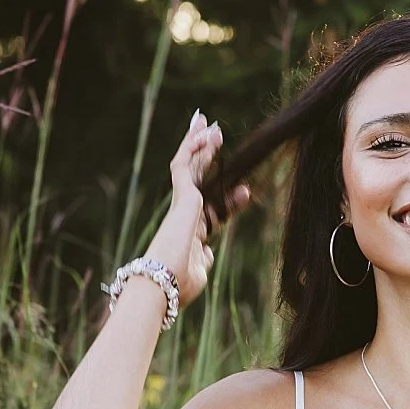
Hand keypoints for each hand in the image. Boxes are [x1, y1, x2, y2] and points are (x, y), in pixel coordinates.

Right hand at [141, 112, 245, 309]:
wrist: (164, 284)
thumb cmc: (179, 285)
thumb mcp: (200, 271)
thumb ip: (203, 257)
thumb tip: (207, 253)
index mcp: (191, 230)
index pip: (210, 206)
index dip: (227, 196)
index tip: (245, 191)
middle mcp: (184, 212)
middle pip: (195, 175)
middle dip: (203, 153)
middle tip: (211, 130)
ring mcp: (181, 203)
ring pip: (188, 165)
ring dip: (199, 143)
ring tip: (210, 123)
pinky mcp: (181, 197)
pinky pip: (184, 165)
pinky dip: (194, 149)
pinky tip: (205, 135)